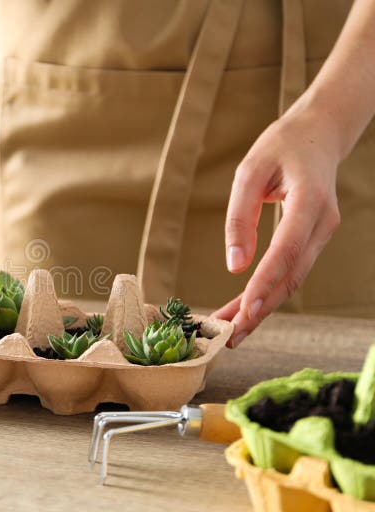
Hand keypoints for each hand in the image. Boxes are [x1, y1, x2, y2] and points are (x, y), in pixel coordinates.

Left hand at [213, 106, 341, 346]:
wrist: (319, 134)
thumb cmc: (281, 147)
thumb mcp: (250, 170)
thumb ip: (240, 216)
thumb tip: (234, 265)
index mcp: (311, 201)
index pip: (287, 250)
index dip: (266, 282)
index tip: (245, 310)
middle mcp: (323, 223)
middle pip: (291, 276)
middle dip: (260, 310)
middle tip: (229, 337)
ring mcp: (322, 234)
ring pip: (292, 280)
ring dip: (262, 308)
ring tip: (231, 333)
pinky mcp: (313, 240)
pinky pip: (290, 272)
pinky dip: (268, 293)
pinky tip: (246, 310)